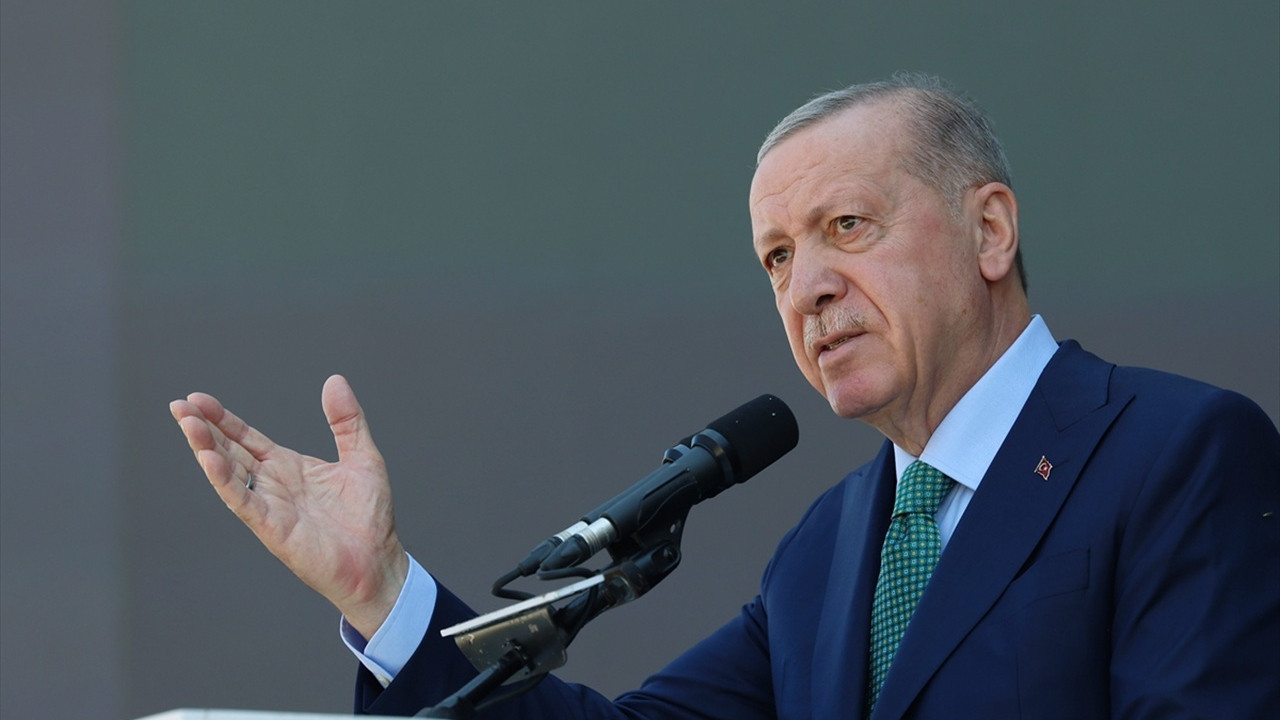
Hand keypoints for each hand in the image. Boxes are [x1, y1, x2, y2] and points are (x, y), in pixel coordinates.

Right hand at [170, 374, 408, 639]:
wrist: (379, 561)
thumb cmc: (370, 517)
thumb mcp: (362, 456)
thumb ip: (347, 420)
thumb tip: (334, 380)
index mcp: (289, 467)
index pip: (246, 438)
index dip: (223, 419)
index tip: (198, 399)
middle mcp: (272, 484)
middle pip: (229, 451)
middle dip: (204, 428)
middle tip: (179, 406)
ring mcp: (269, 505)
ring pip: (228, 472)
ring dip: (206, 448)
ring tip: (187, 423)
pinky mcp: (271, 527)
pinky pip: (242, 500)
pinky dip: (224, 480)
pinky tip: (208, 459)